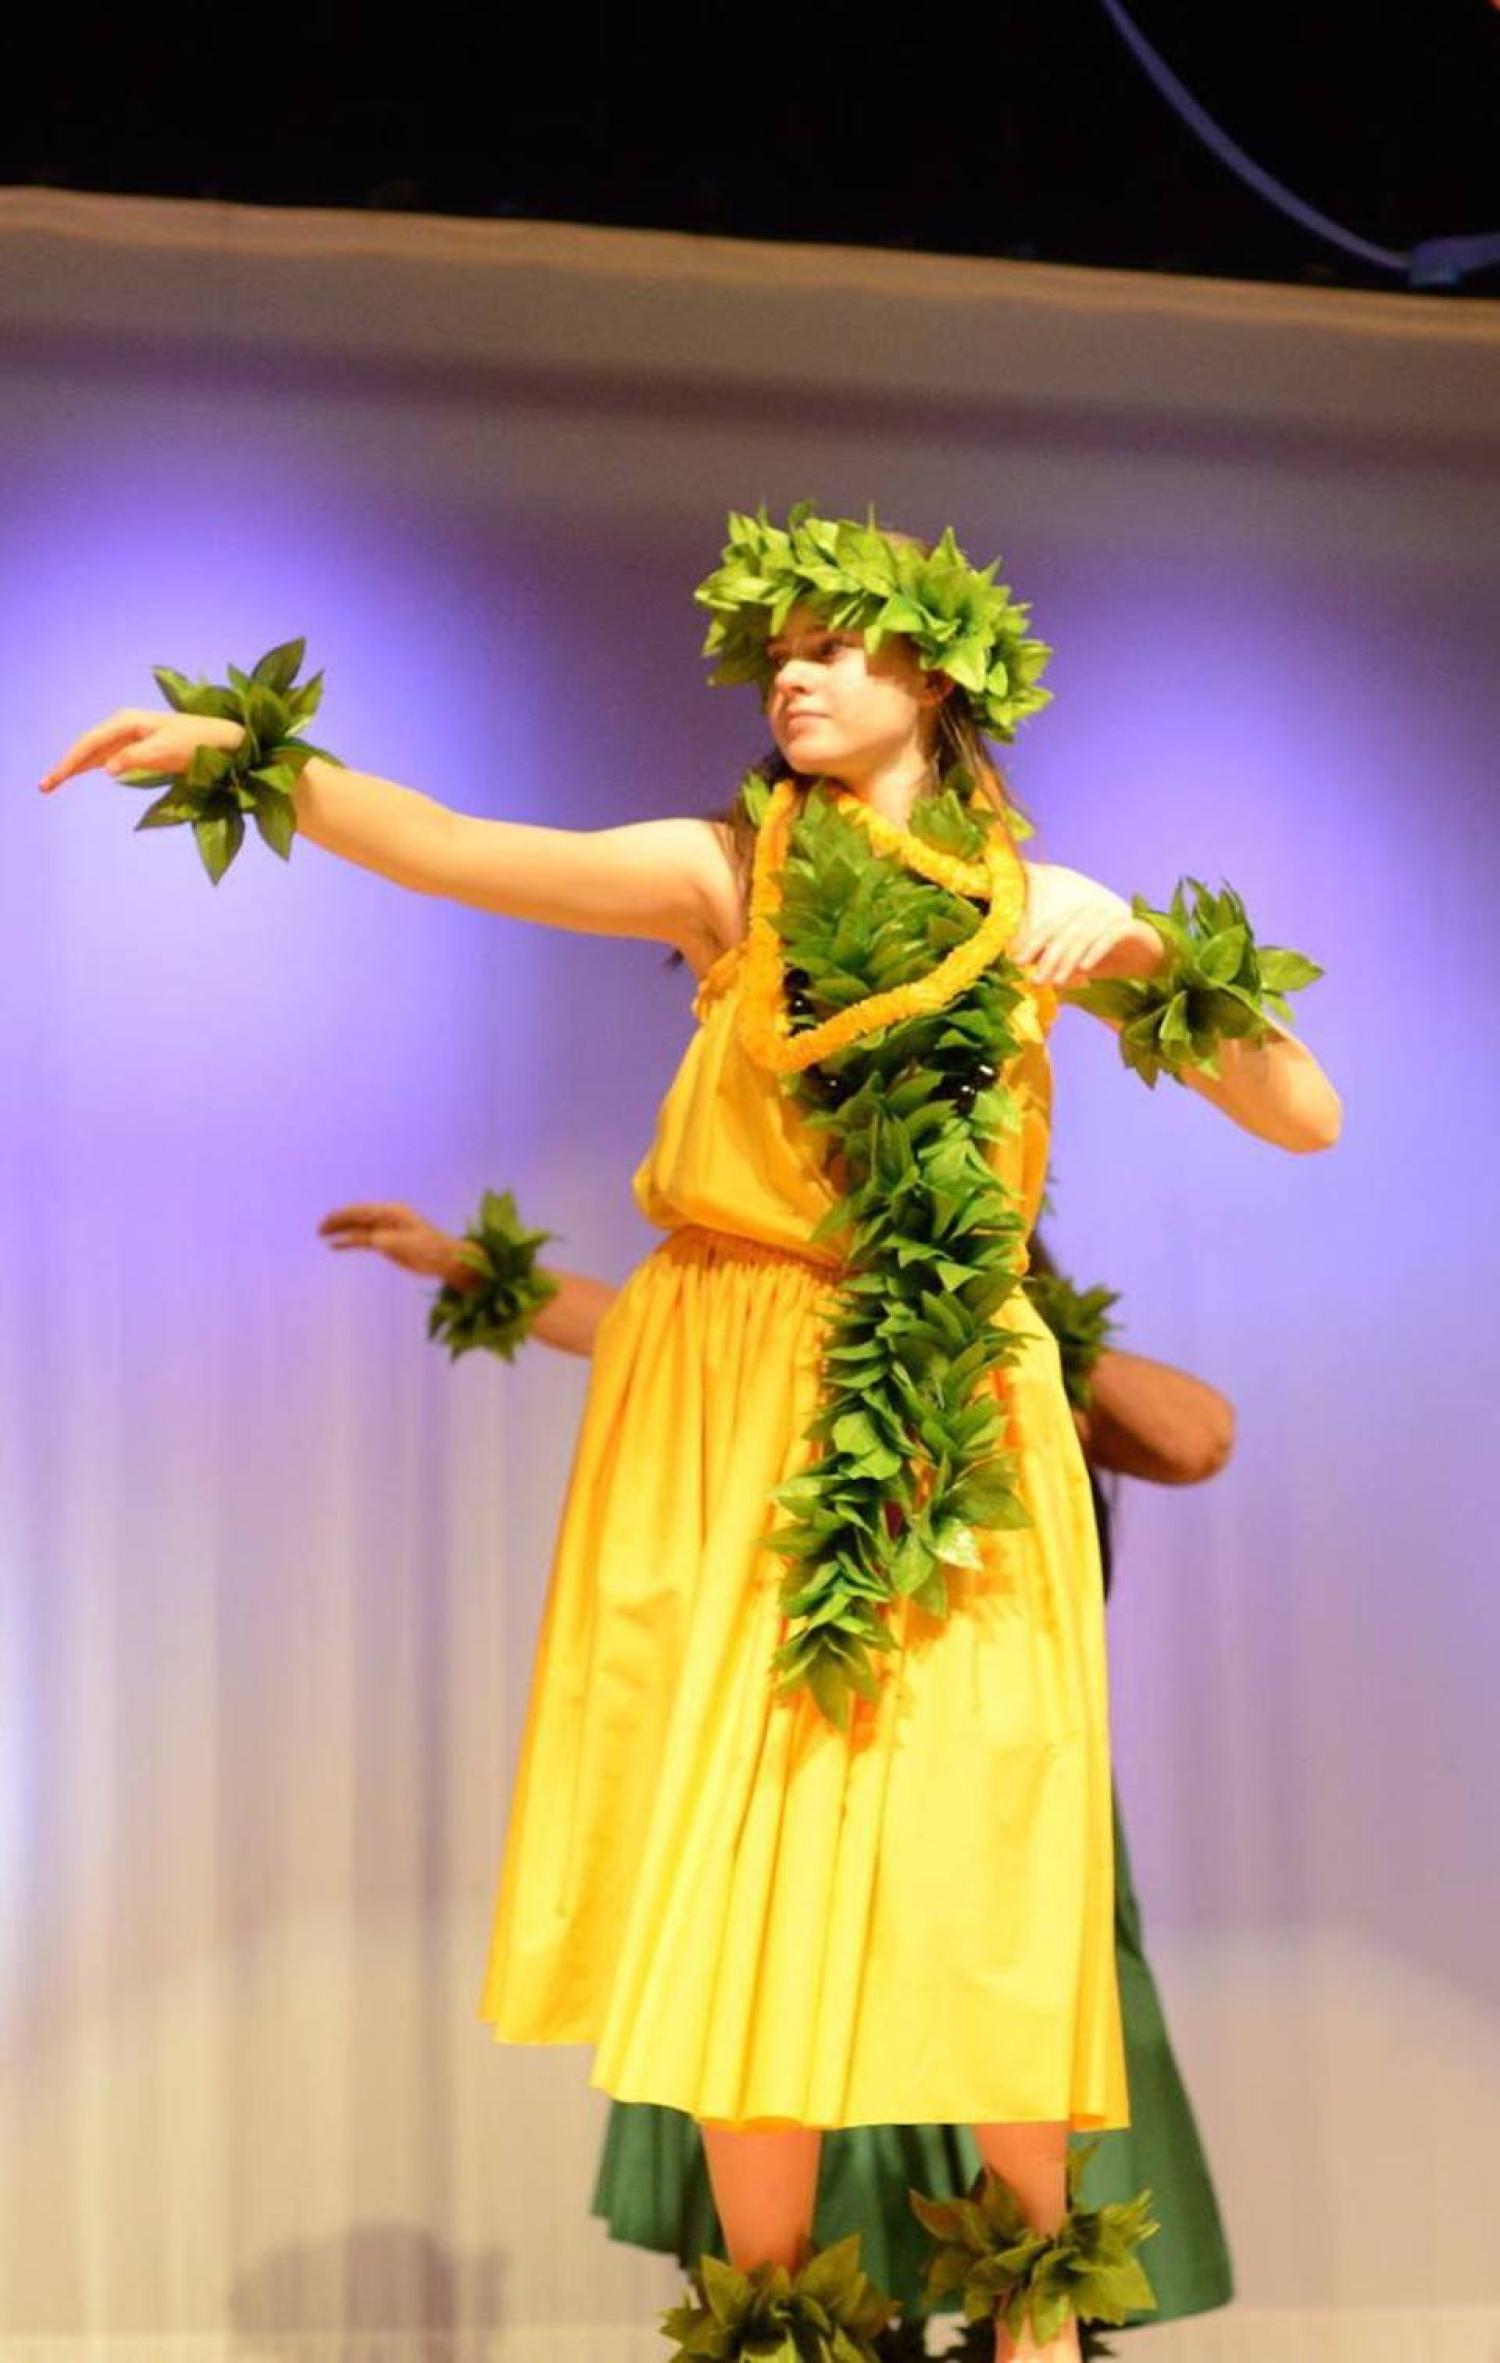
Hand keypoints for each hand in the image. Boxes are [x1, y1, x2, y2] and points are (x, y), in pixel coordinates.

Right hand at [39, 709, 244, 792]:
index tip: (55, 779)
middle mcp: (123, 724)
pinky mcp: (137, 746)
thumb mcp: (164, 753)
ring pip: (94, 751)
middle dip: (66, 766)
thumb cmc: (196, 744)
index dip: (70, 762)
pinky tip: (78, 773)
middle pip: (86, 746)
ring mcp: (130, 734)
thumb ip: (133, 759)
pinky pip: (105, 755)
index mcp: (126, 721)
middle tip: (44, 787)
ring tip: (53, 784)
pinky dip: (90, 765)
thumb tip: (106, 768)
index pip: (89, 743)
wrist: (221, 740)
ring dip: (74, 766)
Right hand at [318, 1202, 474, 1288]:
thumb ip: (385, 1240)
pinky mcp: (387, 1243)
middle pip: (356, 1217)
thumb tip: (365, 1239)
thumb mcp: (407, 1244)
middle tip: (318, 1230)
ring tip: (321, 1235)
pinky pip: (363, 1240)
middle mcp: (387, 1218)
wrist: (446, 1260)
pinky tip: (335, 1246)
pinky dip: (349, 1242)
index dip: (342, 1216)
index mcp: (392, 1212)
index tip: (326, 1222)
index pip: (361, 1211)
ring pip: (358, 1228)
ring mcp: (386, 1229)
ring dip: (340, 1231)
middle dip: (337, 1221)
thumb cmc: (431, 1250)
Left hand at [1012, 862, 1165, 987]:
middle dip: (1048, 957)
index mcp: (1076, 918)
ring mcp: (1111, 917)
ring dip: (1068, 960)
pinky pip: (1109, 937)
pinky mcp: (1130, 926)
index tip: (1017, 962)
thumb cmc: (1112, 961)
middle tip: (1036, 981)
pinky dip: (1096, 952)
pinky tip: (1086, 969)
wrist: (1153, 959)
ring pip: (1083, 936)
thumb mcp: (1079, 963)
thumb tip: (1026, 967)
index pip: (1050, 928)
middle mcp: (1092, 913)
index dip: (1032, 943)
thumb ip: (1056, 962)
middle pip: (1064, 932)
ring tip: (1057, 981)